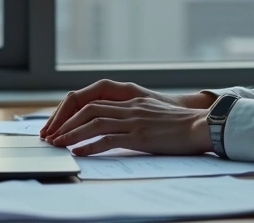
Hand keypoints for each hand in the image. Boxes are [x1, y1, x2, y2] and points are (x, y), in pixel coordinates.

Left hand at [44, 96, 212, 155]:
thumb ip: (136, 116)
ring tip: (58, 144)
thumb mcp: (154, 114)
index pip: (95, 102)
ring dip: (72, 134)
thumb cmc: (182, 125)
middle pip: (89, 109)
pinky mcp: (140, 136)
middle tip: (51, 136)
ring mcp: (134, 121)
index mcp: (132, 101)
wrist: (202, 126)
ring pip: (94, 122)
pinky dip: (90, 146)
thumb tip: (119, 129)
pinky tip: (79, 152)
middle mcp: (130, 108)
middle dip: (66, 122)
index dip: (74, 113)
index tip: (60, 125)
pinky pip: (108, 139)